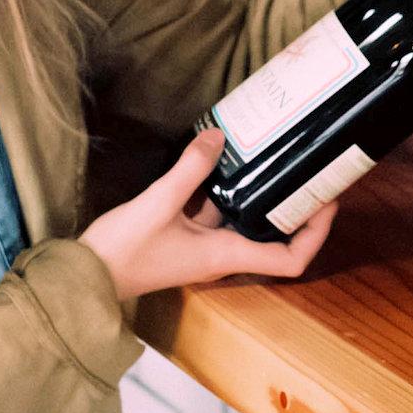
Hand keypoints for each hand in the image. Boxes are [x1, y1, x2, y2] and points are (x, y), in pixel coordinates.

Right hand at [78, 130, 335, 299]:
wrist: (85, 277)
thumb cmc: (124, 250)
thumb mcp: (159, 203)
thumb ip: (191, 169)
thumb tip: (218, 135)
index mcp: (226, 255)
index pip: (290, 259)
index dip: (316, 234)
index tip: (327, 201)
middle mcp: (221, 255)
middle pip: (275, 239)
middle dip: (296, 210)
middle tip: (309, 172)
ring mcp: (202, 246)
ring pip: (244, 222)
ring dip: (261, 197)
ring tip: (273, 159)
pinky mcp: (183, 236)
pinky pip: (216, 214)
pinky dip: (226, 192)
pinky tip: (222, 161)